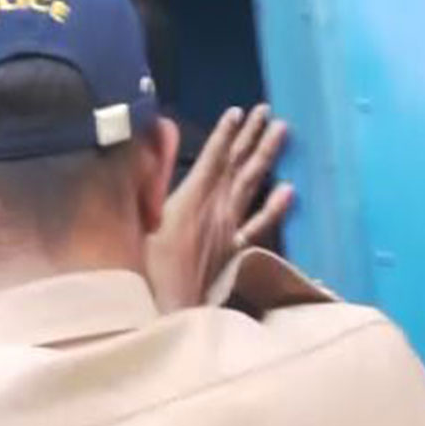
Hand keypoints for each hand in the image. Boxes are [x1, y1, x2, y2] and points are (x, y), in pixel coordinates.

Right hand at [147, 104, 294, 310]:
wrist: (165, 315)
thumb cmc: (141, 270)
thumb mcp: (135, 220)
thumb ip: (148, 178)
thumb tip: (156, 140)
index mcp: (188, 200)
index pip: (211, 158)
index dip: (224, 134)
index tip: (238, 111)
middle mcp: (214, 210)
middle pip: (237, 166)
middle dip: (251, 136)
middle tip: (268, 110)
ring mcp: (228, 230)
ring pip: (252, 186)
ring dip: (266, 157)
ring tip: (282, 131)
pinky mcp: (235, 251)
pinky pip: (260, 225)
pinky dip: (276, 207)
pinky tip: (290, 190)